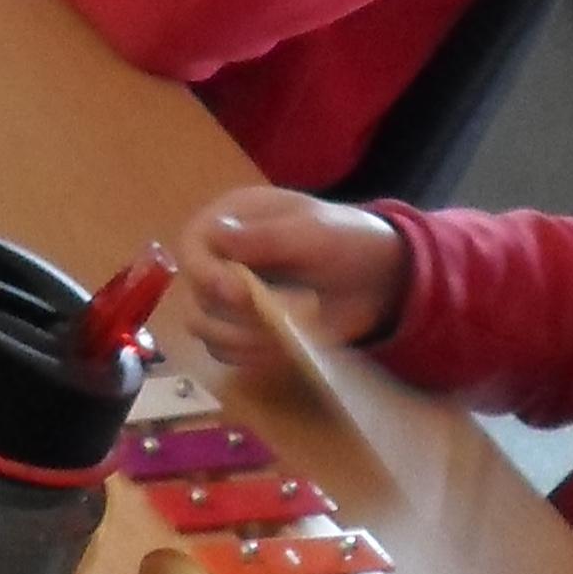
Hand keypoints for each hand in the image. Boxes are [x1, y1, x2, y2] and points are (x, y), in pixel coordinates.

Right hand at [170, 188, 407, 375]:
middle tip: (275, 318)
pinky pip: (225, 350)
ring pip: (204, 327)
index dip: (205, 273)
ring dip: (240, 338)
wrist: (380, 279)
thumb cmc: (348, 240)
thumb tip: (217, 234)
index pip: (192, 246)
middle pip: (194, 293)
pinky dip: (250, 355)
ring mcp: (230, 296)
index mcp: (233, 219)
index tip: (238, 293)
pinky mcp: (243, 328)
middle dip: (231, 314)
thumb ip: (267, 236)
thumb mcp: (314, 231)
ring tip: (284, 334)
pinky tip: (283, 347)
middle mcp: (222, 256)